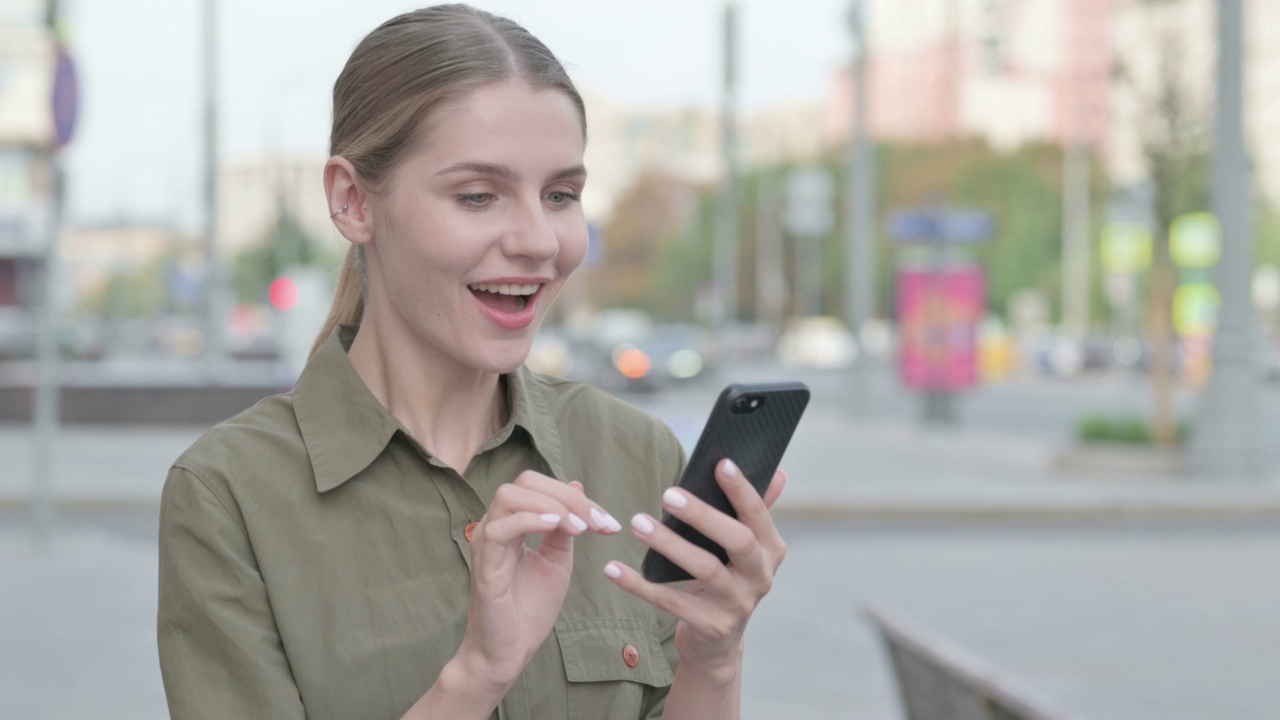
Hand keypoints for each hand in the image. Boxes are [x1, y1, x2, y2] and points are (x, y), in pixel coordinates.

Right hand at [456, 471, 622, 690]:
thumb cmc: (529, 608)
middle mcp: (495, 526)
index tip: (609, 523)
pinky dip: (531, 520)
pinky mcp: (484, 566)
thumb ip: (566, 525)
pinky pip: (500, 529)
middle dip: (568, 497)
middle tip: (598, 524)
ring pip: (509, 496)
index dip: (576, 496)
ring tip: (581, 529)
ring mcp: (486, 543)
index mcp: (511, 522)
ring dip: (553, 506)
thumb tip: (577, 485)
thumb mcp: (558, 559)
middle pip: (526, 482)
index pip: (539, 485)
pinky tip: (558, 529)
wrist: (510, 651)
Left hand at [603, 460, 787, 676]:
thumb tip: (778, 473)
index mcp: (772, 550)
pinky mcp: (711, 627)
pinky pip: (671, 602)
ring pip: (705, 570)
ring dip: (669, 544)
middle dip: (703, 515)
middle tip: (667, 494)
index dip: (742, 490)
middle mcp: (761, 577)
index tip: (721, 463)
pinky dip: (640, 586)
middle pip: (737, 541)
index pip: (759, 515)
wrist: (717, 640)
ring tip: (638, 523)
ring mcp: (738, 605)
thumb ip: (756, 511)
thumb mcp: (743, 548)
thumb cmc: (726, 576)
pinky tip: (614, 569)